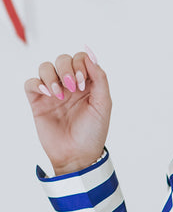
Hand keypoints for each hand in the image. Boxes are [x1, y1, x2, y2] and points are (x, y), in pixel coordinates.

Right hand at [24, 50, 111, 175]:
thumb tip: (90, 56)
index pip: (80, 58)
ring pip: (45, 67)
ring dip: (52, 76)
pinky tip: (47, 94)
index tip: (83, 84)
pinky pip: (31, 83)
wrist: (78, 155)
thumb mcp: (104, 105)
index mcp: (87, 84)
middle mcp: (69, 85)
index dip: (81, 64)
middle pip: (62, 59)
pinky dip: (37, 83)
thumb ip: (100, 79)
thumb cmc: (93, 133)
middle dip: (67, 68)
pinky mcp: (38, 102)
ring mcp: (53, 92)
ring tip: (59, 95)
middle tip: (74, 88)